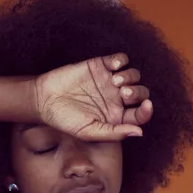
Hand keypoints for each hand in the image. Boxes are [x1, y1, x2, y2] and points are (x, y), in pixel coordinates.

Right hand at [33, 54, 152, 141]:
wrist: (45, 99)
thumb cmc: (65, 120)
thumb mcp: (89, 132)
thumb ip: (113, 133)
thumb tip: (139, 133)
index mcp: (116, 117)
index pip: (139, 115)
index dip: (147, 111)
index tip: (147, 106)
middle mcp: (116, 100)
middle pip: (141, 93)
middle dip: (138, 92)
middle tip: (123, 93)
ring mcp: (109, 81)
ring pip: (134, 75)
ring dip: (130, 76)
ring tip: (115, 81)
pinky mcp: (101, 65)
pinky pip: (121, 59)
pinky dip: (121, 60)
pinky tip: (112, 66)